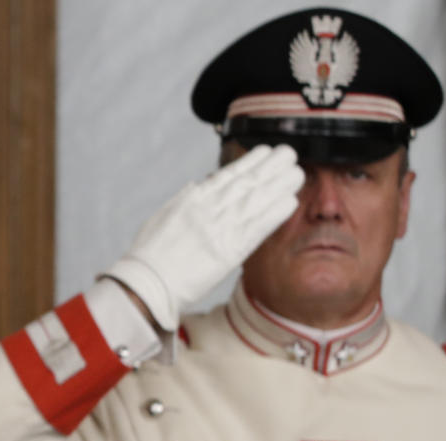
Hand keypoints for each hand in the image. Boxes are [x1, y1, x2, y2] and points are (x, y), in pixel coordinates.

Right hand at [103, 144, 303, 330]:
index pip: (227, 176)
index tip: (266, 152)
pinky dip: (274, 215)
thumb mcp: (162, 217)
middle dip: (270, 168)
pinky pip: (256, 230)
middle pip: (246, 184)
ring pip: (255, 202)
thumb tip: (197, 185)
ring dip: (278, 186)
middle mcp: (209, 211)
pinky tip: (289, 203)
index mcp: (193, 201)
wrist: (148, 283)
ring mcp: (220, 230)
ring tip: (296, 174)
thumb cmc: (150, 255)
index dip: (250, 162)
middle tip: (289, 155)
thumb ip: (183, 199)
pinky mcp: (229, 252)